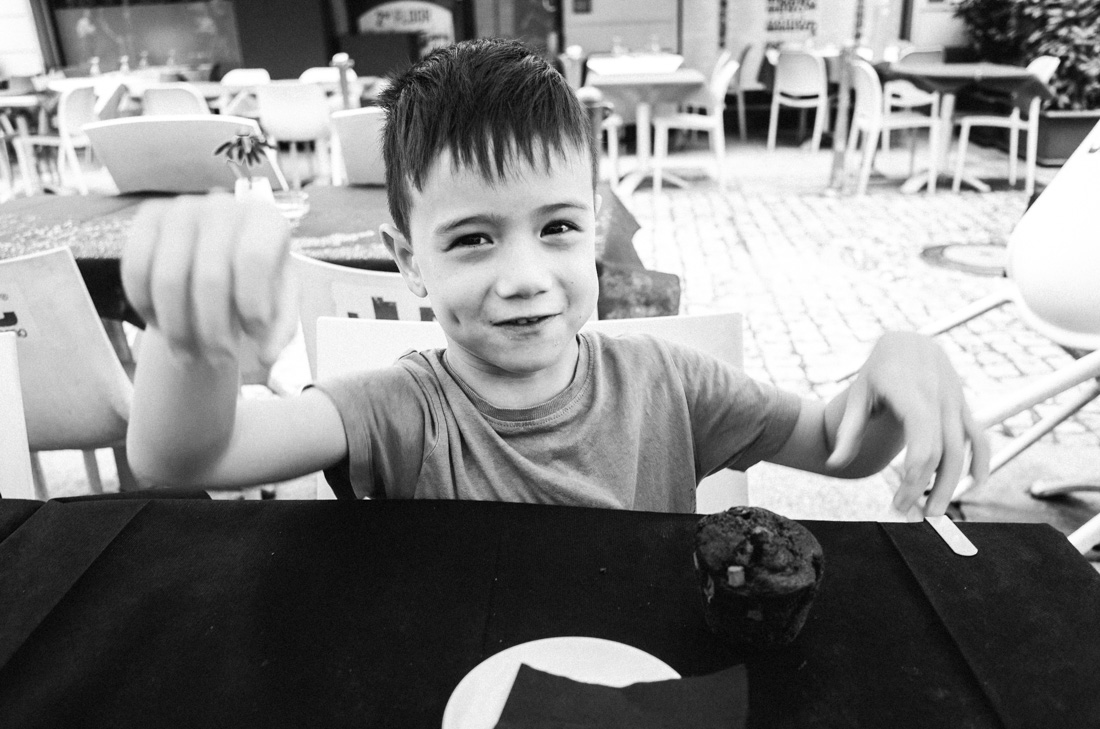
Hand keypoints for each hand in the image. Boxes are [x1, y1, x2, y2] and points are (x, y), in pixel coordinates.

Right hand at [122, 193, 296, 365]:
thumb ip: (279, 330)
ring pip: (169, 279)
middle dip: (214, 332)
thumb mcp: (279, 305)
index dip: (252, 304)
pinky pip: (136, 270)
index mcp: (265, 220)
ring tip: (189, 358)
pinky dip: (146, 307)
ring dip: (177, 330)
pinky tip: (160, 328)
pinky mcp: (147, 218)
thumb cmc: (257, 285)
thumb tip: (265, 357)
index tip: (254, 337)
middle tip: (220, 363)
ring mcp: (180, 208)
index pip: (253, 259)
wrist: (221, 262)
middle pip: (210, 278)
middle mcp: (222, 206)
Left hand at [826, 331, 989, 518]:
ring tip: (934, 510)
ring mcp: (954, 400)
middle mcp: (937, 396)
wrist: (909, 340)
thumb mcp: (858, 394)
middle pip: (942, 452)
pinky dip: (981, 459)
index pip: (921, 442)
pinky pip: (977, 435)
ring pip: (962, 448)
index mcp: (909, 392)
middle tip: (912, 514)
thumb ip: (848, 430)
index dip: (915, 476)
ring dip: (953, 483)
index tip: (898, 501)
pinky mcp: (963, 404)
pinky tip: (976, 483)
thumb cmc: (879, 370)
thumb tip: (834, 464)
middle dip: (930, 488)